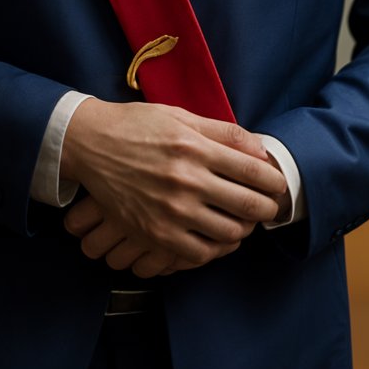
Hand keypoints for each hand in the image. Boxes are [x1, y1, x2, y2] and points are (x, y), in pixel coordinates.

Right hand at [61, 100, 287, 272]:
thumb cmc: (136, 126)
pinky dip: (214, 249)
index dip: (274, 181)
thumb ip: (222, 131)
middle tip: (268, 208)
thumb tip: (259, 149)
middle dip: (267, 209)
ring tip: (243, 222)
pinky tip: (216, 237)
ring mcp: (170, 210)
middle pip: (248, 205)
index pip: (253, 171)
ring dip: (244, 230)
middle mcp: (186, 180)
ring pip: (228, 233)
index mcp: (196, 147)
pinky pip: (198, 253)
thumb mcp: (181, 116)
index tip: (278, 185)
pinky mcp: (154, 232)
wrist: (90, 144)